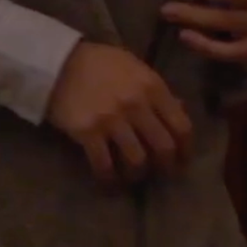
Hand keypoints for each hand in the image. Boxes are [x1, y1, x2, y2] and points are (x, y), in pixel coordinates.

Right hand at [45, 43, 192, 186]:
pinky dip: (109, 179)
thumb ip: (159, 91)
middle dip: (167, 167)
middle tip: (163, 175)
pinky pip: (104, 165)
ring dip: (139, 175)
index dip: (185, 149)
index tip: (183, 160)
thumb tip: (181, 110)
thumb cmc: (103, 64)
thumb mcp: (138, 69)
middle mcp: (137, 105)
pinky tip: (110, 183)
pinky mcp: (88, 132)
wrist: (61, 63)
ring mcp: (112, 119)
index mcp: (154, 88)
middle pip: (163, 147)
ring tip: (136, 177)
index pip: (181, 125)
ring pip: (137, 160)